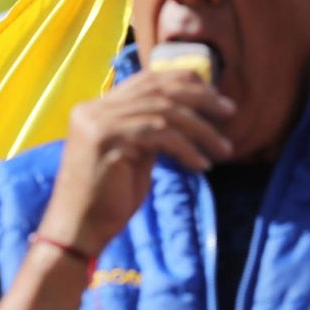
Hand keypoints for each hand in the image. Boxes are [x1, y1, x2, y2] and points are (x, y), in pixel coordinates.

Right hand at [38, 70, 234, 254]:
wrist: (79, 229)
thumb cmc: (107, 199)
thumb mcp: (132, 155)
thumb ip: (148, 131)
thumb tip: (184, 114)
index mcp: (95, 108)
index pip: (146, 80)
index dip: (183, 81)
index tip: (214, 95)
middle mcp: (93, 109)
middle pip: (158, 90)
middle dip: (201, 98)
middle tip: (231, 111)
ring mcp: (97, 123)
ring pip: (164, 111)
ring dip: (202, 129)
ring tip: (224, 148)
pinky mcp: (107, 140)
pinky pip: (160, 135)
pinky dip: (187, 149)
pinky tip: (201, 165)